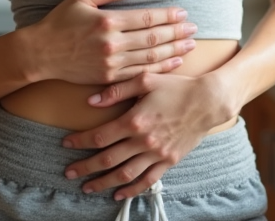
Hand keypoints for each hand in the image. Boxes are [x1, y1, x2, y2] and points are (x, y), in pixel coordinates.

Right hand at [25, 0, 196, 84]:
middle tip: (194, 28)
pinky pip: (140, 73)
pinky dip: (160, 68)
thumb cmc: (60, 22)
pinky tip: (174, 62)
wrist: (40, 54)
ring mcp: (111, 63)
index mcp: (108, 21)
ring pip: (151, 56)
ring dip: (173, 50)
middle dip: (176, 32)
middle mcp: (112, 43)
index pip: (146, 18)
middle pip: (153, 37)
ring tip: (190, 44)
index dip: (167, 16)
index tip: (182, 13)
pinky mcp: (109, 77)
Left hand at [60, 72, 235, 199]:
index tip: (66, 143)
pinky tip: (118, 194)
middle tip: (68, 172)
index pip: (100, 136)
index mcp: (135, 120)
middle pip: (107, 159)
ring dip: (103, 183)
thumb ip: (117, 90)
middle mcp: (144, 141)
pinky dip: (131, 190)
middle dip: (84, 167)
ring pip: (124, 174)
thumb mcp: (146, 79)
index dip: (80, 141)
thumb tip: (91, 100)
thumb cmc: (176, 86)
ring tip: (87, 187)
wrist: (208, 101)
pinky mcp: (169, 161)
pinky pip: (147, 181)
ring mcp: (157, 154)